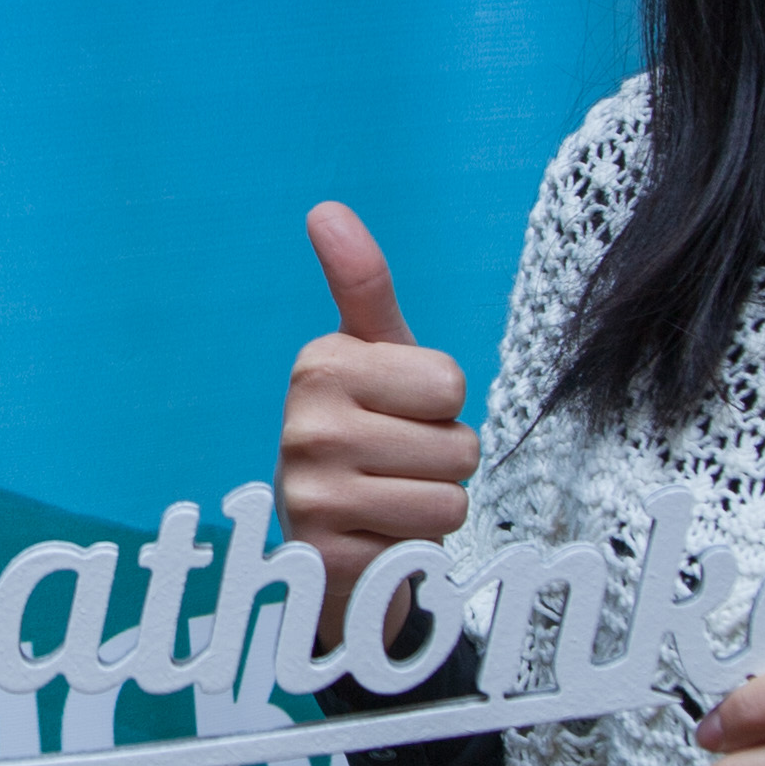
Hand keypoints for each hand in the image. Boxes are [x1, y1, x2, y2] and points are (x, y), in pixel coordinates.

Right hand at [278, 201, 476, 619]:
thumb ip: (362, 283)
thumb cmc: (368, 430)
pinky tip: (374, 538)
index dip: (441, 405)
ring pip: (448, 501)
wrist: (329, 539)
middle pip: (458, 446)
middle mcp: (305, 426)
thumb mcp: (374, 355)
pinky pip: (424, 548)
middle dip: (443, 461)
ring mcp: (310, 495)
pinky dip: (411, 550)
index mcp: (320, 364)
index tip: (398, 413)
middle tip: (396, 465)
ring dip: (431, 507)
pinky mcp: (326, 557)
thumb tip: (324, 208)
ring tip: (388, 499)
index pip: (451, 383)